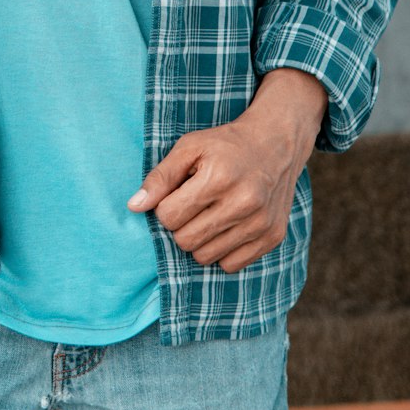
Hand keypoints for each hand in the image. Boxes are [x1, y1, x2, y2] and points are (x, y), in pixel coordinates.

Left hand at [126, 69, 326, 273]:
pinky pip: (230, 265)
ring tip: (209, 214)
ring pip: (205, 257)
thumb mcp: (189, 147)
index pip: (169, 216)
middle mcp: (243, 203)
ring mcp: (260, 223)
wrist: (276, 143)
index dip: (165, 207)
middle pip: (185, 240)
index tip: (176, 195)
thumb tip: (134, 207)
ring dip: (199, 240)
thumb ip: (160, 177)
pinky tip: (226, 226)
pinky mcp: (272, 237)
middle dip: (180, 225)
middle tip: (191, 205)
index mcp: (218, 177)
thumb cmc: (225, 145)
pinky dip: (221, 250)